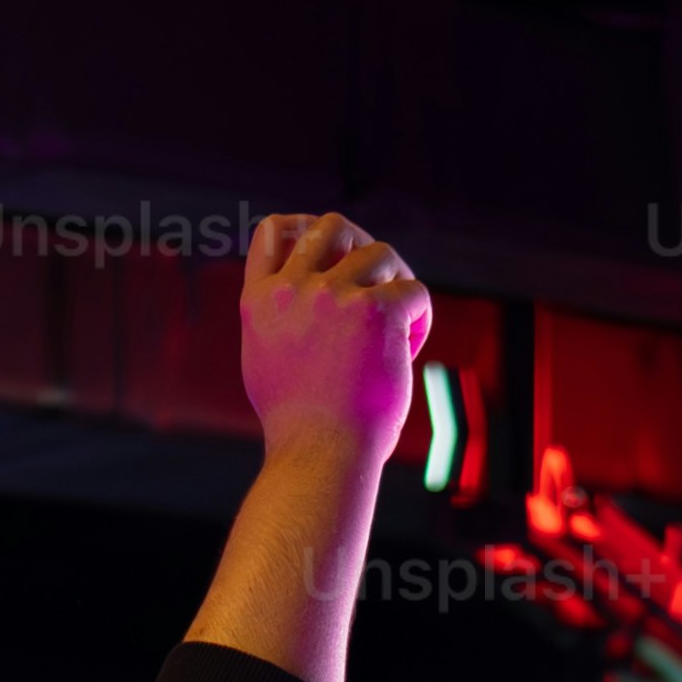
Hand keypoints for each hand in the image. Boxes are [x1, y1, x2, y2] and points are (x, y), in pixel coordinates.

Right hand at [236, 211, 430, 472]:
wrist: (320, 454)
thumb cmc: (298, 424)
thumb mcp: (265, 359)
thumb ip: (277, 318)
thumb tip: (300, 287)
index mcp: (260, 301)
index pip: (274, 231)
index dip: (305, 228)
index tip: (331, 253)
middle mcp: (293, 291)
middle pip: (333, 226)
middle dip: (361, 245)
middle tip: (378, 281)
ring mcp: (334, 297)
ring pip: (381, 253)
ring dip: (397, 281)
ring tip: (401, 321)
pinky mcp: (376, 311)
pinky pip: (414, 291)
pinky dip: (421, 317)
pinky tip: (412, 346)